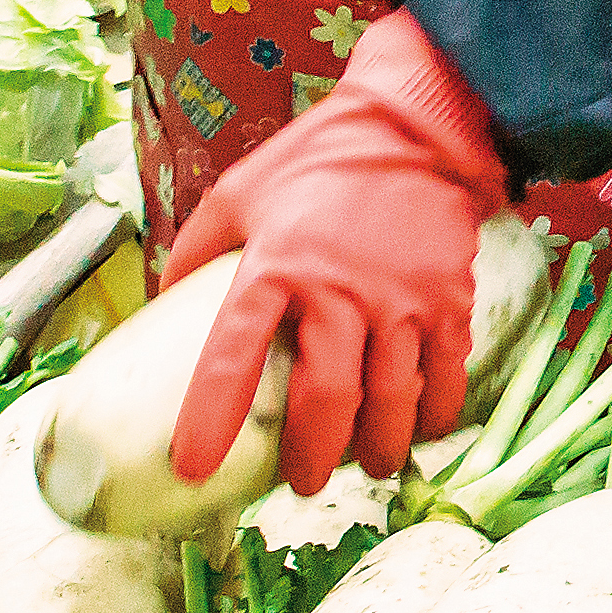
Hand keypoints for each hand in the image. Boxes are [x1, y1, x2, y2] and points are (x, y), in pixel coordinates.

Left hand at [154, 15, 510, 493]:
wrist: (417, 127)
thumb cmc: (317, 162)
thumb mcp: (238, 194)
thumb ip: (197, 251)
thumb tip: (163, 306)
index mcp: (275, 266)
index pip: (232, 356)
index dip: (209, 417)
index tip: (191, 467)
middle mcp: (338, 291)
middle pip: (326, 400)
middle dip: (312, 458)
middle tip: (301, 485)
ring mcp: (400, 301)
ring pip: (391, 402)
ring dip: (377, 450)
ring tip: (366, 468)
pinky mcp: (448, 302)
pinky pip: (444, 378)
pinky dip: (433, 417)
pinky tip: (420, 431)